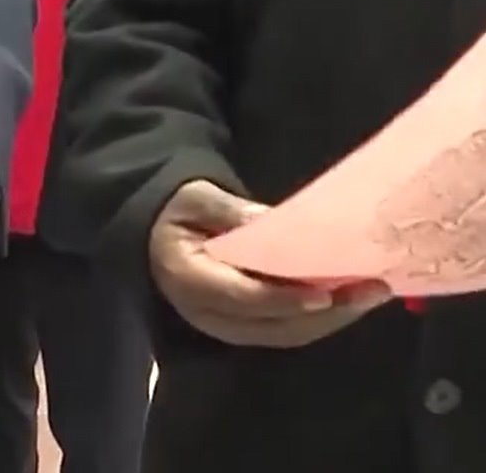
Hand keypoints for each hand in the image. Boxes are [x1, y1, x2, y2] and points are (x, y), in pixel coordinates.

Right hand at [152, 181, 391, 347]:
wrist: (158, 236)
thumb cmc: (178, 212)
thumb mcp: (194, 198)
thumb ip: (227, 210)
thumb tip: (267, 220)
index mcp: (187, 278)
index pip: (242, 296)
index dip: (285, 298)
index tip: (326, 293)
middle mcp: (206, 313)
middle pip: (273, 324)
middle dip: (327, 312)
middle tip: (373, 289)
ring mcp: (225, 326)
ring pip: (285, 333)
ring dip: (332, 318)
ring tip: (372, 294)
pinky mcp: (244, 329)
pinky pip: (286, 331)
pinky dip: (321, 319)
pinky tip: (350, 300)